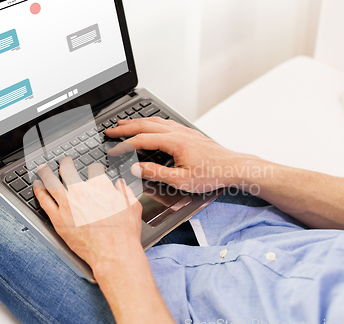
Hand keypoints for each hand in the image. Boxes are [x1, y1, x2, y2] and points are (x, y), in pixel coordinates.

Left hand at [33, 159, 142, 268]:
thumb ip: (125, 192)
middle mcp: (81, 192)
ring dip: (46, 172)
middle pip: (68, 169)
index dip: (94, 168)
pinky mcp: (58, 219)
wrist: (114, 253)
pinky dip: (39, 190)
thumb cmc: (124, 233)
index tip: (94, 170)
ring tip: (43, 169)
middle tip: (65, 162)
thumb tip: (120, 185)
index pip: (94, 169)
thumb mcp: (133, 207)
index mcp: (100, 186)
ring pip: (51, 182)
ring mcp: (68, 205)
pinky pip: (44, 201)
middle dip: (66, 163)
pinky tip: (37, 186)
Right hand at [106, 117, 260, 192]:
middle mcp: (177, 132)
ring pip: (154, 121)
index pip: (141, 141)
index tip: (113, 150)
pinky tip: (149, 125)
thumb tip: (136, 168)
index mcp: (173, 142)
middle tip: (110, 130)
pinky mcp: (189, 133)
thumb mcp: (181, 180)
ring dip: (136, 122)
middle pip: (144, 125)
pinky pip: (164, 123)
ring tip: (123, 123)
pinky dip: (150, 122)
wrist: (233, 167)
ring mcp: (183, 131)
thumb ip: (156, 173)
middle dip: (124, 128)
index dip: (124, 145)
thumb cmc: (211, 174)